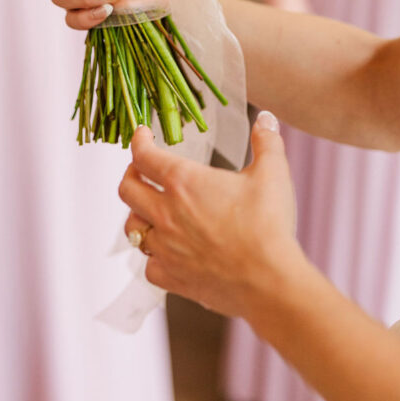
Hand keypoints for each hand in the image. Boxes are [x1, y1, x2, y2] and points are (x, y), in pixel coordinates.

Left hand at [118, 115, 303, 319]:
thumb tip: (266, 118)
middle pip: (127, 189)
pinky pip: (150, 265)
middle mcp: (166, 213)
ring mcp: (166, 248)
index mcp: (183, 181)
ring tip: (148, 209)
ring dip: (138, 214)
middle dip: (131, 174)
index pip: (144, 155)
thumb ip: (266, 141)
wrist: (269, 282)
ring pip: (132, 228)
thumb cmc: (268, 225)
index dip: (138, 141)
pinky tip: (165, 252)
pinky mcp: (173, 278)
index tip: (142, 135)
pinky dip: (154, 256)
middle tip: (140, 169)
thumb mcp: (272, 173)